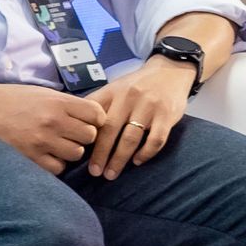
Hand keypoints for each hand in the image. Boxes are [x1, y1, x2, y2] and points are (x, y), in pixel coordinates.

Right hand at [0, 82, 106, 174]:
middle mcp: (54, 121)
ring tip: (57, 144)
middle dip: (83, 136)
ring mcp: (43, 141)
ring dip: (70, 151)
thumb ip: (67, 104)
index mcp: (59, 102)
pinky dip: (55, 163)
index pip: (96, 114)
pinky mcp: (31, 158)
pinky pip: (58, 168)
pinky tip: (46, 154)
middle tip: (71, 133)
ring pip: (76, 154)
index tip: (88, 121)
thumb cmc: (14, 99)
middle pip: (90, 136)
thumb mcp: (44, 93)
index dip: (95, 119)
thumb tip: (92, 116)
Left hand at [85, 56, 194, 180]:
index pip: (94, 115)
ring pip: (131, 138)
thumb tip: (75, 128)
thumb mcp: (115, 88)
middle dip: (100, 154)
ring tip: (111, 174)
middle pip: (110, 130)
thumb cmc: (137, 85)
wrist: (170, 71)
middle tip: (94, 172)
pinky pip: (156, 139)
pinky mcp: (166, 115)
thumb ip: (99, 105)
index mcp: (113, 92)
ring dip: (119, 159)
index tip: (78, 152)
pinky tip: (137, 161)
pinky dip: (146, 153)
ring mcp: (149, 106)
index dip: (84, 135)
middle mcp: (129, 98)